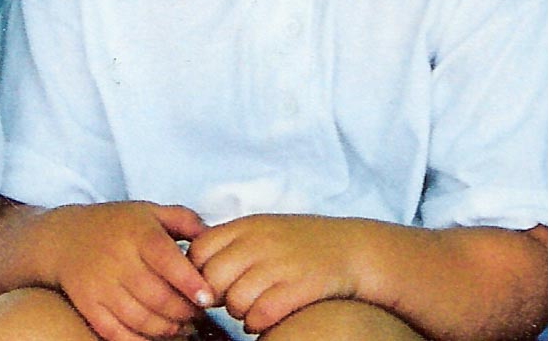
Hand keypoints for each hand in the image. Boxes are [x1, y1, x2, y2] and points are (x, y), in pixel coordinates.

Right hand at [46, 202, 213, 340]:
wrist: (64, 237)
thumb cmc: (117, 224)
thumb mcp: (151, 211)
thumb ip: (185, 220)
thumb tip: (214, 237)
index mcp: (139, 234)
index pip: (168, 262)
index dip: (191, 283)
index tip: (208, 297)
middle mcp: (119, 259)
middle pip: (158, 297)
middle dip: (185, 312)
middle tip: (198, 315)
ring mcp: (101, 285)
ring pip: (140, 319)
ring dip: (167, 329)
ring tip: (182, 327)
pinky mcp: (88, 305)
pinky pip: (116, 332)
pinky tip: (155, 337)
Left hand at [188, 215, 367, 333]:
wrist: (354, 249)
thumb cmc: (303, 244)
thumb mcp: (265, 230)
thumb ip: (231, 244)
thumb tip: (193, 270)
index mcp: (248, 224)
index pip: (199, 250)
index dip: (198, 273)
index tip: (212, 282)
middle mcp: (261, 241)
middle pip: (212, 280)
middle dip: (217, 297)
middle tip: (233, 299)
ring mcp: (280, 264)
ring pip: (234, 302)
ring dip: (240, 312)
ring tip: (255, 305)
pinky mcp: (298, 287)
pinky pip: (259, 316)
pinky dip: (258, 322)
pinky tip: (268, 316)